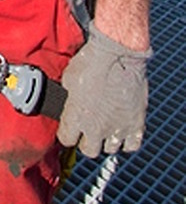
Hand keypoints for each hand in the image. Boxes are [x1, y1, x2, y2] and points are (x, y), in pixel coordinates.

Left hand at [57, 26, 151, 157]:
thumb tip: (67, 100)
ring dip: (106, 140)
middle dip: (86, 141)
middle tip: (88, 129)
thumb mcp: (68, 79)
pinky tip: (121, 131)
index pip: (66, 140)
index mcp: (76, 118)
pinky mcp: (136, 123)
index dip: (67, 134)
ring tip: (105, 128)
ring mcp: (117, 128)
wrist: (117, 54)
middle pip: (89, 150)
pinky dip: (127, 140)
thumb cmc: (90, 61)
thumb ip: (67, 97)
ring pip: (110, 149)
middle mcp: (96, 128)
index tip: (70, 129)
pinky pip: (132, 145)